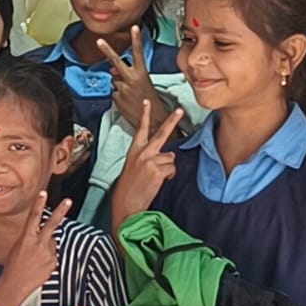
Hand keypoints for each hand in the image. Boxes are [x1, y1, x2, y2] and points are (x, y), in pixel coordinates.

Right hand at [0, 193, 71, 305]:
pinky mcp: (53, 262)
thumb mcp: (18, 247)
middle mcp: (38, 244)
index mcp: (26, 238)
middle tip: (68, 201)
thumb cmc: (13, 266)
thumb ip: (33, 238)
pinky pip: (54, 254)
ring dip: (47, 245)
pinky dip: (48, 257)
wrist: (15, 285)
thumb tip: (48, 235)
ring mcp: (47, 253)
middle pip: (52, 224)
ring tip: (35, 257)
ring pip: (52, 242)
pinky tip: (39, 264)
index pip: (33, 217)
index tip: (43, 193)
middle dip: (60, 211)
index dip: (39, 203)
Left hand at [97, 26, 163, 129]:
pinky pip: (113, 92)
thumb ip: (125, 73)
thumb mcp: (141, 82)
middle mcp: (132, 78)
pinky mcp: (117, 97)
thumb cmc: (147, 98)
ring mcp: (123, 88)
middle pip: (116, 61)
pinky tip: (126, 101)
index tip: (135, 27)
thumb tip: (111, 69)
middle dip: (107, 50)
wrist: (153, 118)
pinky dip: (118, 96)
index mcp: (142, 73)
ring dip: (119, 85)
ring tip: (130, 94)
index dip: (136, 39)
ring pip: (114, 80)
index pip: (138, 53)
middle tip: (99, 40)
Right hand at [109, 101, 186, 229]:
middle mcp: (142, 152)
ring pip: (170, 158)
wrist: (126, 203)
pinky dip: (169, 176)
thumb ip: (148, 158)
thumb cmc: (129, 188)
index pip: (140, 129)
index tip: (146, 102)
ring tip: (155, 178)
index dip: (144, 114)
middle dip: (172, 120)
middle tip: (180, 110)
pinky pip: (172, 169)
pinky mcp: (157, 169)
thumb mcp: (134, 167)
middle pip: (161, 133)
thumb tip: (167, 157)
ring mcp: (150, 160)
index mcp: (134, 151)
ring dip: (167, 168)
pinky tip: (158, 182)